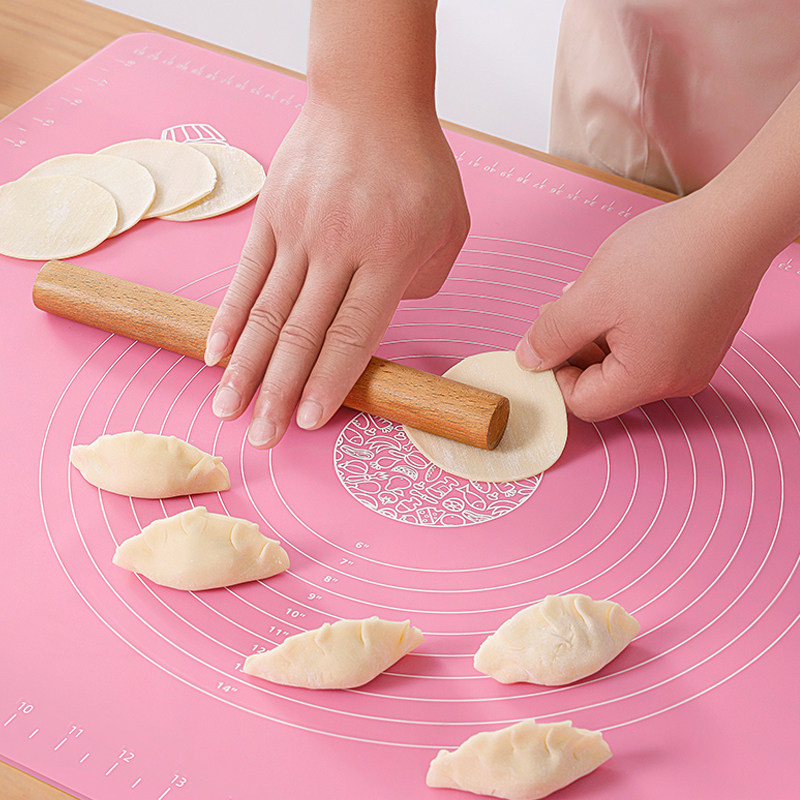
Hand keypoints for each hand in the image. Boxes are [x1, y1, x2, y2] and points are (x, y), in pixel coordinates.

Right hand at [205, 99, 469, 446]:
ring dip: (244, 367)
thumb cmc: (417, 167)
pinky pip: (245, 275)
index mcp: (387, 258)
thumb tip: (377, 321)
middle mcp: (338, 249)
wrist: (370, 99)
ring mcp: (298, 231)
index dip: (327, 383)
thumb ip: (419, 285)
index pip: (352, 335)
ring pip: (266, 312)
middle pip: (302, 335)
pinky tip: (213, 352)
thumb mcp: (448, 228)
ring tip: (226, 408)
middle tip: (260, 437)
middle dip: (278, 392)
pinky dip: (228, 317)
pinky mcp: (270, 215)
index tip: (306, 421)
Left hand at [515, 191, 769, 420]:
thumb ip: (553, 335)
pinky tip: (622, 290)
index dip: (555, 374)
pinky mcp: (703, 340)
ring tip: (594, 291)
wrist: (737, 219)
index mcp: (648, 380)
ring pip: (626, 361)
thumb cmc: (667, 255)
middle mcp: (676, 381)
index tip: (547, 338)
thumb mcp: (590, 296)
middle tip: (563, 307)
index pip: (583, 403)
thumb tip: (529, 360)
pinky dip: (626, 325)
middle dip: (576, 348)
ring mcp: (694, 361)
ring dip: (599, 332)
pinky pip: (651, 345)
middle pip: (605, 384)